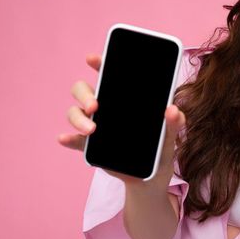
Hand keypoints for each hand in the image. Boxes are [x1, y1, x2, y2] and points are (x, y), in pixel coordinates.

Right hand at [57, 53, 185, 184]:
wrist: (150, 179)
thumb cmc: (160, 150)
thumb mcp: (170, 136)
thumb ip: (174, 123)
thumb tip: (173, 109)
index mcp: (125, 98)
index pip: (110, 74)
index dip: (100, 63)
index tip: (93, 58)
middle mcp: (107, 107)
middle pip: (84, 90)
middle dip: (84, 94)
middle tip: (95, 105)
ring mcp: (96, 126)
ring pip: (75, 112)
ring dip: (78, 118)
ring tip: (92, 129)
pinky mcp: (90, 147)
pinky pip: (74, 140)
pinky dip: (68, 138)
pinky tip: (64, 138)